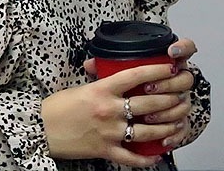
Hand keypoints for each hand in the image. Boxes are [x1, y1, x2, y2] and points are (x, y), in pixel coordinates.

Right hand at [41, 62, 184, 166]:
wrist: (41, 129)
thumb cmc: (58, 107)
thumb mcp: (81, 86)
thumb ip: (99, 78)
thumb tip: (103, 64)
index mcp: (102, 89)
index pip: (136, 76)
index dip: (157, 71)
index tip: (170, 68)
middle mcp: (108, 109)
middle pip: (148, 104)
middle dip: (170, 99)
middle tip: (181, 95)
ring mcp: (108, 131)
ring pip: (146, 131)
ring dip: (166, 128)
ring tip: (177, 123)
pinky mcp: (105, 150)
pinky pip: (131, 157)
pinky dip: (146, 159)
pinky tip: (157, 155)